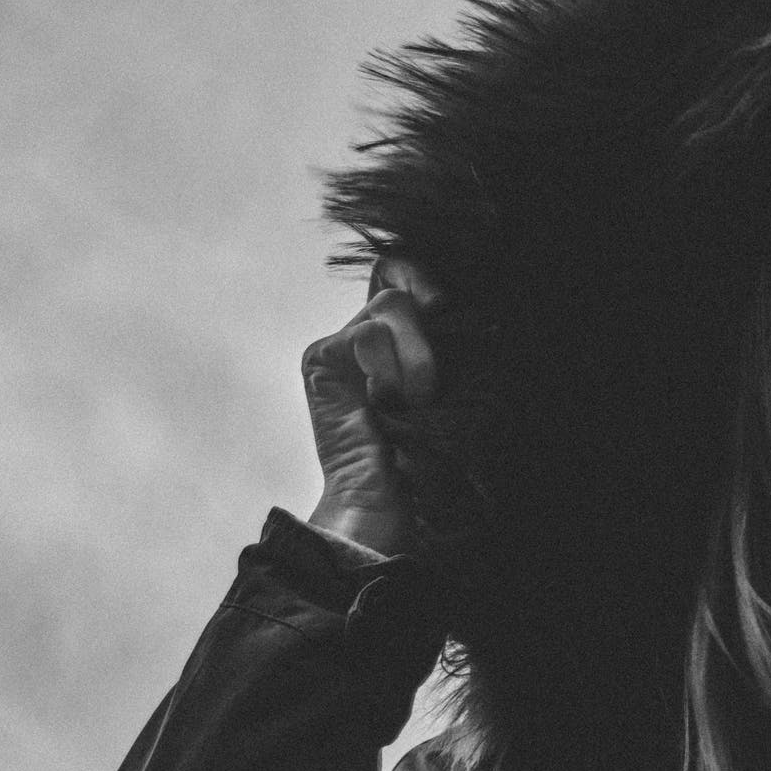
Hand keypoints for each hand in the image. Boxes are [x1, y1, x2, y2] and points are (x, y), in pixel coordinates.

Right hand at [302, 260, 441, 553]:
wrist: (391, 496)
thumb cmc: (429, 446)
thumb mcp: (450, 382)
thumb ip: (445, 338)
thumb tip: (449, 297)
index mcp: (399, 339)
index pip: (406, 274)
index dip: (427, 279)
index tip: (446, 308)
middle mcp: (368, 335)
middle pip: (403, 287)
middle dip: (429, 336)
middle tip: (428, 390)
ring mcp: (340, 344)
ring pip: (392, 304)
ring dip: (416, 359)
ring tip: (410, 402)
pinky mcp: (320, 356)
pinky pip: (369, 334)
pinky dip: (390, 369)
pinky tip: (384, 402)